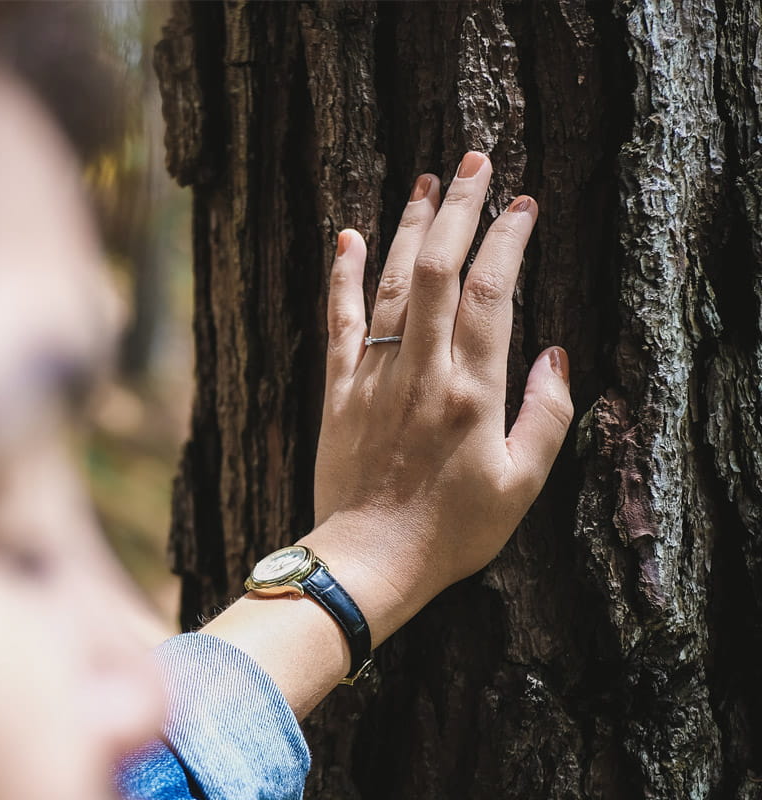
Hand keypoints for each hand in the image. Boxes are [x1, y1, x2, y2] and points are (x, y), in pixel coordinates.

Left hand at [306, 151, 572, 644]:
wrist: (369, 560)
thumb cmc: (453, 531)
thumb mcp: (522, 484)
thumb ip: (547, 414)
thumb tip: (554, 352)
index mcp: (472, 391)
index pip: (491, 292)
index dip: (507, 239)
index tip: (523, 204)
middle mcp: (421, 371)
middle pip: (436, 269)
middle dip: (459, 209)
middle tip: (474, 162)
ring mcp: (373, 377)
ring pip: (388, 284)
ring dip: (406, 228)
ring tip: (425, 184)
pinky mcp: (337, 391)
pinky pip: (337, 322)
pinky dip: (340, 277)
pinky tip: (344, 236)